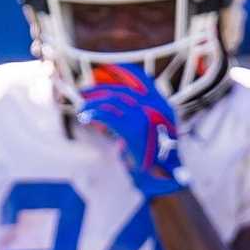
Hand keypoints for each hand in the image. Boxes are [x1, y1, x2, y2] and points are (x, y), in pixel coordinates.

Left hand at [78, 67, 185, 198]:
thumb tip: (112, 105)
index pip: (142, 80)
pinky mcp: (135, 130)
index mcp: (164, 106)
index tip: (106, 67)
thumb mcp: (151, 136)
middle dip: (100, 90)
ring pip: (113, 102)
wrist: (168, 181)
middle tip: (82, 93)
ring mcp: (147, 118)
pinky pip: (109, 116)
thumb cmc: (157, 162)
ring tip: (81, 108)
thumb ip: (138, 119)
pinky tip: (85, 117)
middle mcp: (158, 108)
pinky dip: (94, 114)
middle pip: (122, 91)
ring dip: (94, 103)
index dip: (123, 71)